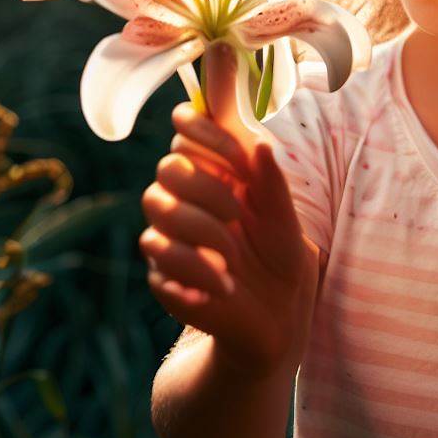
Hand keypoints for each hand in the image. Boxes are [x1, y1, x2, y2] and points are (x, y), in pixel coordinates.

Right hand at [139, 41, 313, 377]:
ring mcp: (169, 230)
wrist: (277, 313)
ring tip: (236, 256)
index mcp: (213, 165)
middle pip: (168, 165)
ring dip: (203, 230)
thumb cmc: (279, 246)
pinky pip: (160, 255)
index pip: (187, 125)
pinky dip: (196, 269)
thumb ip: (262, 159)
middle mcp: (185, 191)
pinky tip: (223, 284)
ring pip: (158, 207)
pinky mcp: (162, 271)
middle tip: (240, 213)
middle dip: (208, 186)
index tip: (242, 154)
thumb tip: (252, 127)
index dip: (207, 131)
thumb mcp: (280, 202)